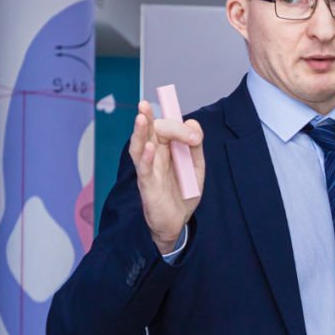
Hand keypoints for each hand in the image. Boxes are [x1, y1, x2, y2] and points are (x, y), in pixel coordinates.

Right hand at [129, 101, 205, 250]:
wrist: (178, 222)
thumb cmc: (182, 193)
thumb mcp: (195, 167)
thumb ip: (195, 146)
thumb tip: (193, 124)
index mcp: (165, 148)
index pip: (166, 127)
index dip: (179, 126)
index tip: (195, 138)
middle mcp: (154, 156)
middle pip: (150, 132)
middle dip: (155, 120)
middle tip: (158, 112)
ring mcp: (149, 170)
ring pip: (139, 146)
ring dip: (140, 131)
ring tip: (141, 117)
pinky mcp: (147, 186)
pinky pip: (144, 170)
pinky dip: (146, 158)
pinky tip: (149, 148)